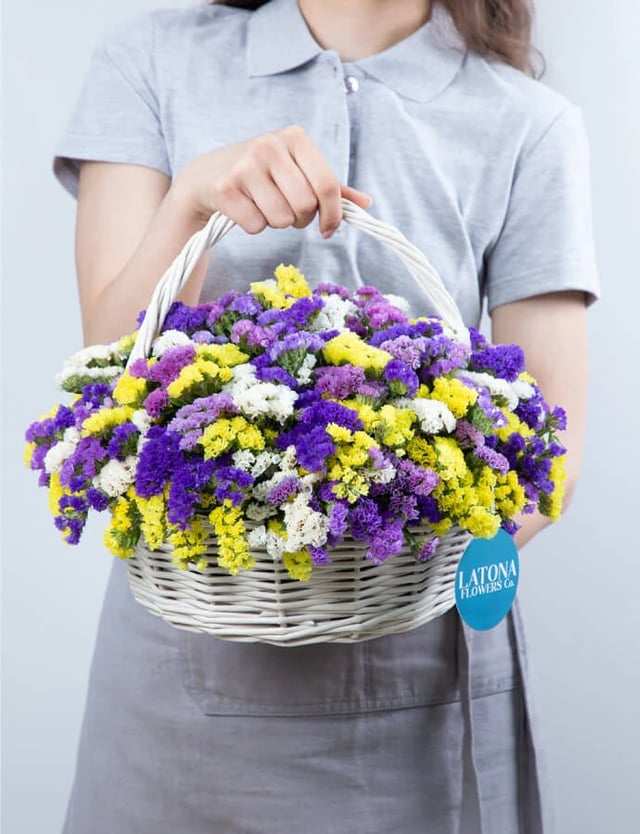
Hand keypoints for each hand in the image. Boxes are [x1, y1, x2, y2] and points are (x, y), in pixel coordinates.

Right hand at [171, 125, 371, 237]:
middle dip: (300, 218)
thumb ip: (331, 187)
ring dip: (276, 223)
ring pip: (281, 219)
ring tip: (265, 206)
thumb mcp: (298, 171)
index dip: (333, 215)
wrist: (208, 174)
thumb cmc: (263, 174)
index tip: (328, 229)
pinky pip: (256, 225)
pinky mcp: (225, 188)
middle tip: (288, 210)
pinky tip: (246, 209)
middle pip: (305, 206)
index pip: (327, 186)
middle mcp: (270, 146)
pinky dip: (254, 226)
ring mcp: (245, 165)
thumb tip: (365, 203)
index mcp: (296, 138)